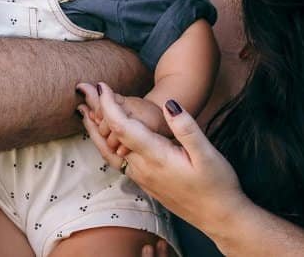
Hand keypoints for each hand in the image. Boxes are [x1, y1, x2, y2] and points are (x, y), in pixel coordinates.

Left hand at [77, 82, 247, 232]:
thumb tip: (169, 104)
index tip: (102, 86)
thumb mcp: (208, 153)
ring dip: (96, 128)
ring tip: (85, 110)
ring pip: (110, 150)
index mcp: (156, 157)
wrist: (219, 217)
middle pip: (110, 137)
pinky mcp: (145, 182)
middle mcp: (143, 168)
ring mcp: (142, 177)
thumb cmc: (217, 184)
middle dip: (96, 111)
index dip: (109, 105)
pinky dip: (106, 142)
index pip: (123, 127)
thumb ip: (186, 128)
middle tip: (84, 89)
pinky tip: (106, 134)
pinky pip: (117, 159)